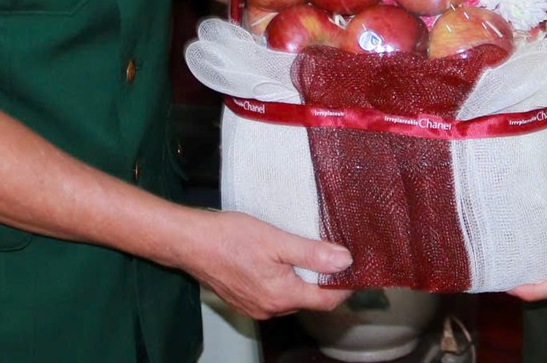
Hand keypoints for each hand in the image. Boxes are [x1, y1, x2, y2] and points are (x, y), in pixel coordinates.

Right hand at [188, 212, 353, 319]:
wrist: (190, 242)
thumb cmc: (229, 238)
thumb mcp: (277, 240)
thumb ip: (312, 253)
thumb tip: (344, 261)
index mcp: (282, 296)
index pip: (327, 301)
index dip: (345, 286)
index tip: (356, 269)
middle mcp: (270, 309)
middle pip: (309, 300)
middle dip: (324, 281)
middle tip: (333, 254)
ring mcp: (255, 307)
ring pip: (291, 297)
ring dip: (303, 280)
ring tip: (308, 254)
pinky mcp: (244, 300)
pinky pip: (274, 295)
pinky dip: (284, 281)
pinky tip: (280, 261)